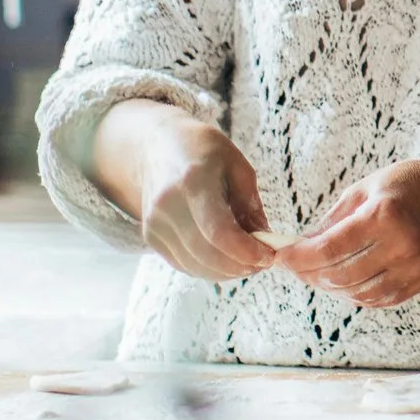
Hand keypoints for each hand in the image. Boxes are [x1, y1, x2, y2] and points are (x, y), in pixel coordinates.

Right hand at [94, 100, 274, 281]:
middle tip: (263, 263)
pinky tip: (225, 260)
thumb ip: (250, 204)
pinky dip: (208, 269)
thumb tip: (265, 240)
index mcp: (194, 180)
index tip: (268, 256)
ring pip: (195, 265)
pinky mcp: (150, 236)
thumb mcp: (235, 164)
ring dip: (226, 272)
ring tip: (248, 263)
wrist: (153, 147)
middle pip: (207, 254)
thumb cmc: (201, 151)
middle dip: (240, 266)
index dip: (246, 251)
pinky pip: (183, 264)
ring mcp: (155, 223)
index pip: (220, 231)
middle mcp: (168, 205)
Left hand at [275, 159, 419, 308]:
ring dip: (329, 287)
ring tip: (316, 273)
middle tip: (293, 266)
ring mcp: (413, 268)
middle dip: (308, 274)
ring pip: (356, 293)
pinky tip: (343, 280)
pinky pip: (376, 299)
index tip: (280, 256)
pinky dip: (353, 293)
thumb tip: (299, 247)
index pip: (329, 249)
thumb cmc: (407, 186)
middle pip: (339, 276)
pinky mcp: (419, 283)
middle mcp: (402, 245)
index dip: (298, 257)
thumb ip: (332, 220)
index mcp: (384, 215)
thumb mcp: (366, 189)